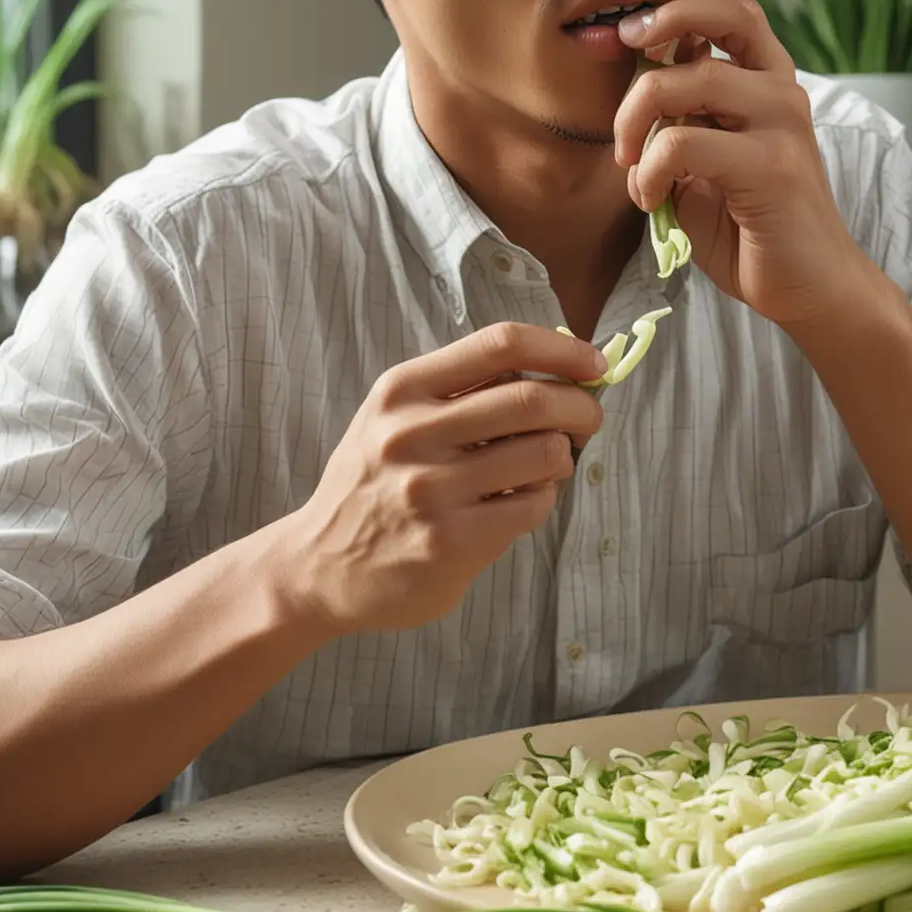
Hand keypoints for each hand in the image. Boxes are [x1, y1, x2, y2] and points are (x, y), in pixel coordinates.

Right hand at [276, 325, 607, 636]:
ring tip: (545, 467)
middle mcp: (412, 434)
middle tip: (590, 419)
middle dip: (581, 407)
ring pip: (545, 455)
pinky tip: (518, 503)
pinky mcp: (452, 543)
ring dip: (562, 459)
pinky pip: (534, 506)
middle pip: (533, 400)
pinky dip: (542, 500)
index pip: (500, 344)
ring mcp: (432, 491)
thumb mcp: (394, 416)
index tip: (592, 364)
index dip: (561, 350)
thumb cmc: (374, 480)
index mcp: (402, 390)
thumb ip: (462, 389)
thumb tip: (558, 367)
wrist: (318, 566)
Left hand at [613, 0, 865, 331]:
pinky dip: (650, 169)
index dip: (675, 7)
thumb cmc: (753, 234)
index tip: (629, 33)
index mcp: (769, 84)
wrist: (809, 290)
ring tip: (630, 163)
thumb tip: (637, 92)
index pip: (731, 9)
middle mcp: (781, 91)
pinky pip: (684, 141)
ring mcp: (782, 123)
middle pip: (713, 21)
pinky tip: (651, 198)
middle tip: (621, 67)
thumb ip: (682, 125)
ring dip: (636, 118)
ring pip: (692, 79)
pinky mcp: (771, 164)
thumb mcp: (705, 168)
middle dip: (650, 41)